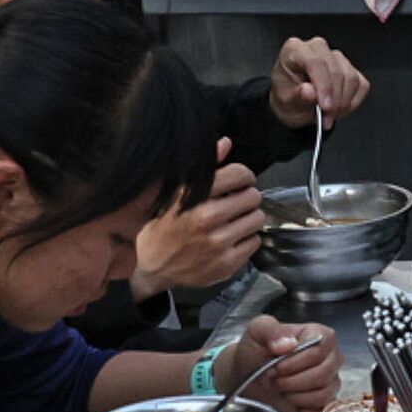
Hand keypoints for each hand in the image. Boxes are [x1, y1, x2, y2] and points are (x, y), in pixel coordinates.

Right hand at [134, 140, 263, 295]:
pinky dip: (247, 239)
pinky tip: (233, 238)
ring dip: (250, 218)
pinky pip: (255, 242)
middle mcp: (206, 218)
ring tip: (236, 221)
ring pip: (257, 219)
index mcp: (193, 196)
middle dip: (247, 197)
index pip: (238, 174)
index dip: (244, 176)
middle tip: (238, 203)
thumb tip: (226, 143)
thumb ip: (204, 169)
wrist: (154, 269)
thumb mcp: (175, 194)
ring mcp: (218, 243)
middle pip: (252, 196)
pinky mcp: (227, 264)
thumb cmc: (164, 227)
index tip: (241, 182)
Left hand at [225, 314, 339, 411]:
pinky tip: (290, 403)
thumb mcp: (256, 331)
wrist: (247, 375)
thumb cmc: (256, 351)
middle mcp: (331, 357)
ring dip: (295, 396)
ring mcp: (331, 381)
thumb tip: (288, 344)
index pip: (319, 352)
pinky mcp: (324, 404)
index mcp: (320, 335)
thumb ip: (270, 330)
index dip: (294, 362)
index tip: (275, 365)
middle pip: (323, 374)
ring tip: (280, 388)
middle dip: (292, 381)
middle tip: (274, 378)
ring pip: (323, 395)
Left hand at [268, 36, 370, 130]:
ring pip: (351, 78)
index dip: (323, 85)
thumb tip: (310, 92)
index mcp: (295, 50)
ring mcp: (335, 56)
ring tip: (330, 115)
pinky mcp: (350, 67)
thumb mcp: (286, 102)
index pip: (315, 62)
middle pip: (336, 70)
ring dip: (343, 102)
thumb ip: (297, 97)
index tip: (325, 106)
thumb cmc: (287, 98)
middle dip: (334, 99)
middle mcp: (316, 48)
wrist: (293, 103)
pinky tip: (339, 108)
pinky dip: (352, 101)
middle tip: (327, 118)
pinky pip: (361, 84)